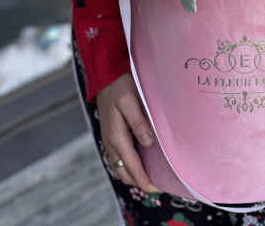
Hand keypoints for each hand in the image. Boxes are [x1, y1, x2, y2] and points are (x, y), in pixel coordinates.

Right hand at [96, 73, 161, 192]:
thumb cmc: (120, 86)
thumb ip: (139, 122)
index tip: (157, 188)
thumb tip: (148, 143)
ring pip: (119, 168)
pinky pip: (117, 159)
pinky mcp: (109, 136)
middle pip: (124, 173)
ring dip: (133, 176)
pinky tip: (140, 162)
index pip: (131, 166)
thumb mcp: (131, 100)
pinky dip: (128, 166)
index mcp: (116, 136)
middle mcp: (110, 143)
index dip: (144, 180)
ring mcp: (108, 141)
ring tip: (152, 176)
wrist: (105, 76)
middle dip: (140, 182)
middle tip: (159, 185)